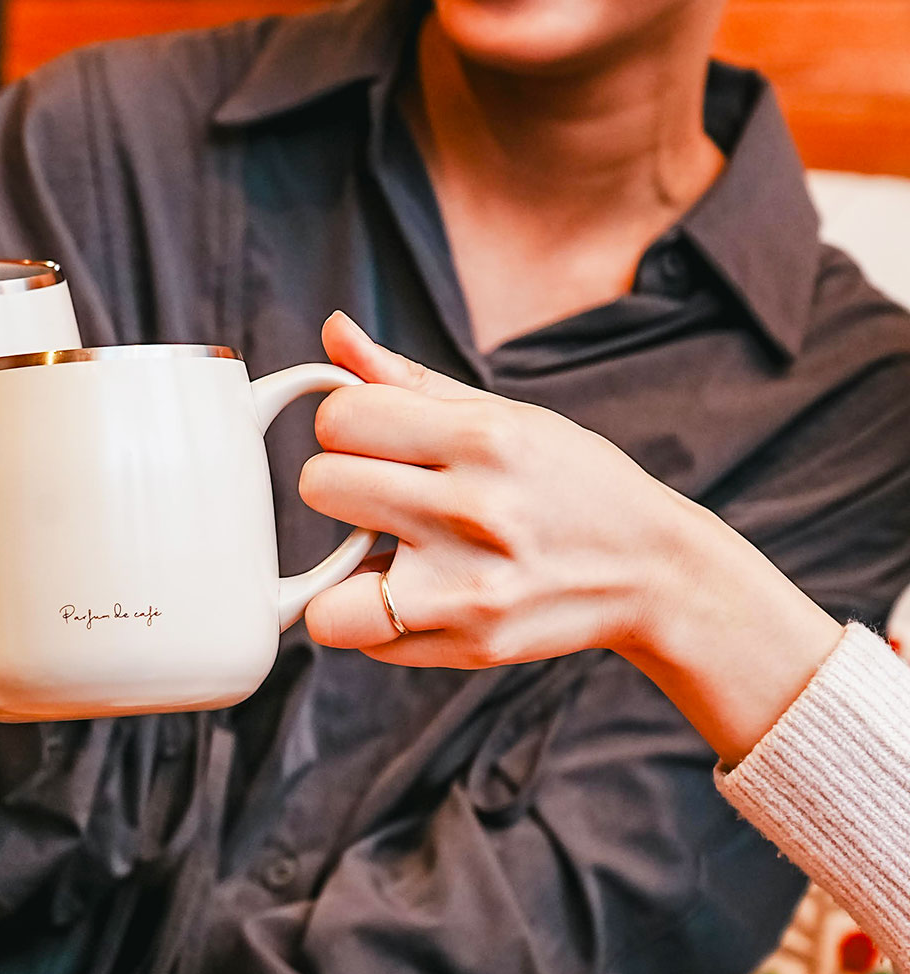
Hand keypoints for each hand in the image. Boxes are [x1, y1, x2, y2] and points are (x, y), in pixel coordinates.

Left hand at [297, 312, 840, 762]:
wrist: (652, 570)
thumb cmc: (567, 482)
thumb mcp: (500, 415)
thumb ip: (405, 379)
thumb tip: (331, 330)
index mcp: (482, 437)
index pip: (339, 417)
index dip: (345, 427)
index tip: (373, 440)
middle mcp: (473, 510)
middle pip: (320, 486)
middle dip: (341, 488)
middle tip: (384, 498)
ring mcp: (469, 586)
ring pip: (324, 592)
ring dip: (343, 574)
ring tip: (386, 557)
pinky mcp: (470, 643)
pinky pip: (360, 639)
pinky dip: (371, 620)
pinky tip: (415, 595)